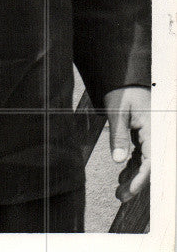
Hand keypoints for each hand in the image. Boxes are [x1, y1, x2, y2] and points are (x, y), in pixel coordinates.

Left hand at [104, 86, 149, 201]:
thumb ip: (118, 136)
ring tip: (119, 190)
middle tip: (121, 196)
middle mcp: (157, 136)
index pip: (151, 162)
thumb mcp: (117, 112)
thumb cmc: (123, 91)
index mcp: (154, 131)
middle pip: (150, 166)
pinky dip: (133, 166)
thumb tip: (119, 160)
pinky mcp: (147, 135)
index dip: (141, 179)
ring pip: (147, 163)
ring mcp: (153, 136)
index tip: (130, 191)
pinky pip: (143, 155)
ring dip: (134, 176)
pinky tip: (122, 175)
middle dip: (137, 183)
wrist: (125, 78)